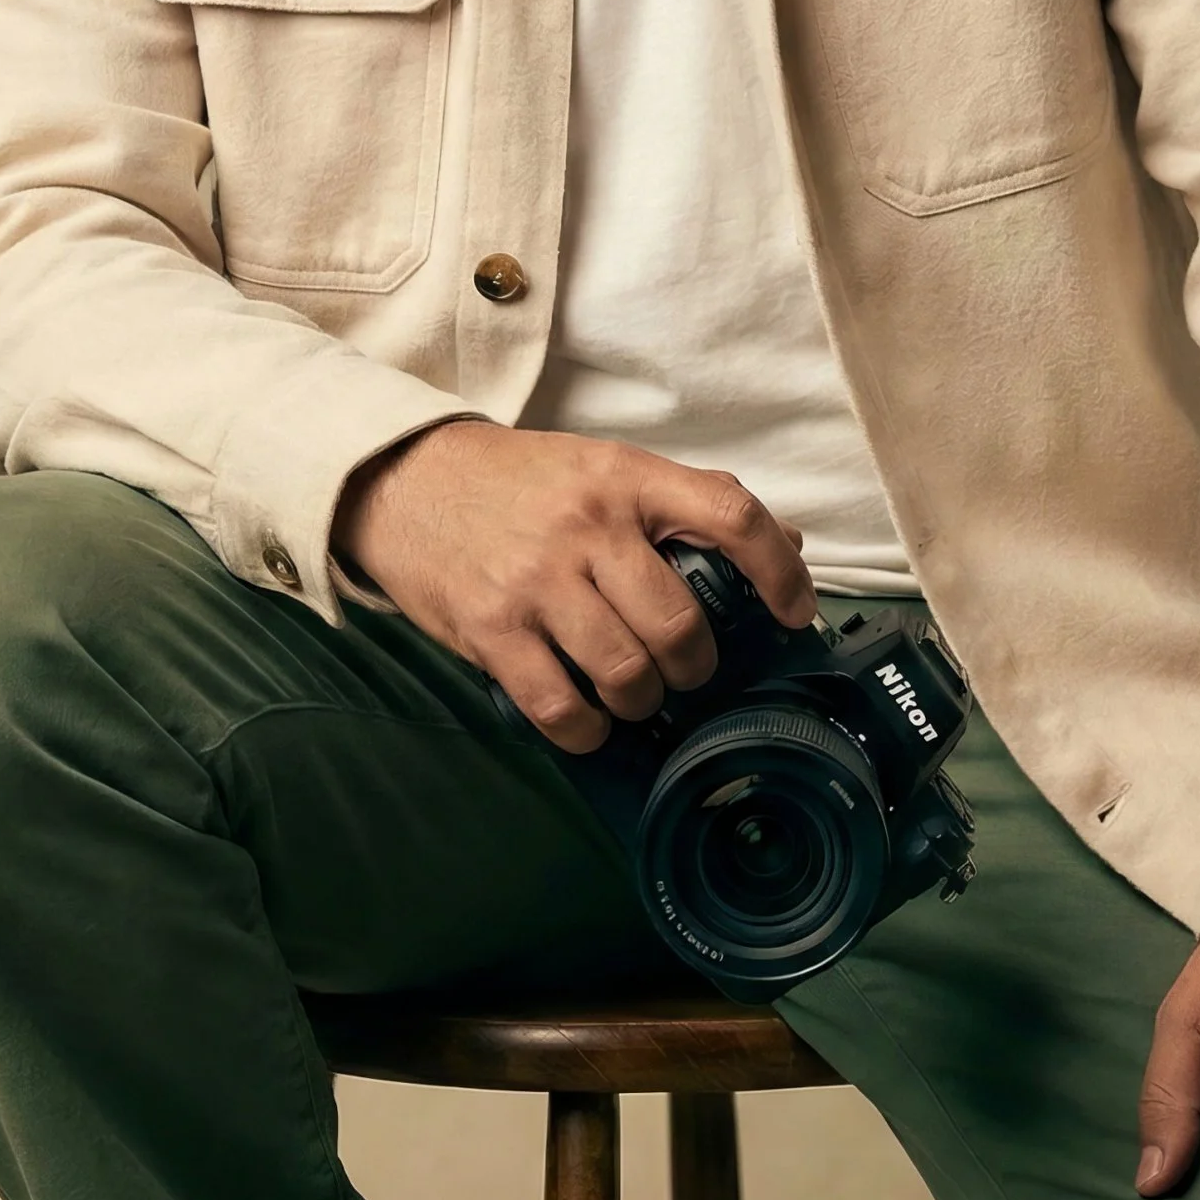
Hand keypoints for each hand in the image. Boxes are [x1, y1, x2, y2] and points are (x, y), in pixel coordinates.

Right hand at [332, 422, 815, 752]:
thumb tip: (783, 546)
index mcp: (625, 477)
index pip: (729, 514)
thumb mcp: (602, 468)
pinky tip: (588, 722)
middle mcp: (586, 526)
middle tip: (684, 670)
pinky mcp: (490, 629)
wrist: (404, 479)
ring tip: (634, 693)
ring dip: (643, 700)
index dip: (779, 570)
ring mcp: (536, 580)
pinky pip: (560, 707)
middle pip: (678, 622)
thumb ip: (683, 503)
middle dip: (695, 666)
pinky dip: (587, 731)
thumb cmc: (518, 482)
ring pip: (626, 672)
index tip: (794, 611)